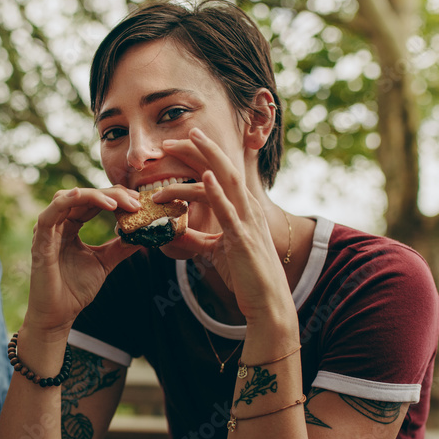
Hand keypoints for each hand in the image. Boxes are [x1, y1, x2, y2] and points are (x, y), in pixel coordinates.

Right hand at [22, 186, 141, 336]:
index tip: (138, 202)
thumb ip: (120, 247)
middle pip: (84, 196)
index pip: (93, 202)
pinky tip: (81, 195)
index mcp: (71, 227)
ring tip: (116, 204)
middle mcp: (58, 224)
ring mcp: (47, 231)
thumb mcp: (105, 263)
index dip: (115, 198)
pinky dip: (64, 201)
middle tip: (134, 201)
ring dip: (93, 196)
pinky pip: (49, 215)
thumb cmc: (75, 290)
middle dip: (110, 195)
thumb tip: (143, 235)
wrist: (59, 315)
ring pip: (68, 199)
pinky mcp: (40, 241)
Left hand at [155, 127, 292, 323]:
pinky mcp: (243, 237)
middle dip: (198, 148)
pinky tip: (207, 177)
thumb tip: (173, 233)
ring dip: (204, 159)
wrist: (267, 300)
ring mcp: (247, 220)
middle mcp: (248, 207)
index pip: (219, 173)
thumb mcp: (217, 251)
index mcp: (243, 208)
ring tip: (184, 142)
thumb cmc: (246, 275)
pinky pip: (229, 210)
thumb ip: (197, 238)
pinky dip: (217, 192)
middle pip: (223, 167)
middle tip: (171, 138)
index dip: (199, 156)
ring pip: (225, 180)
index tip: (176, 145)